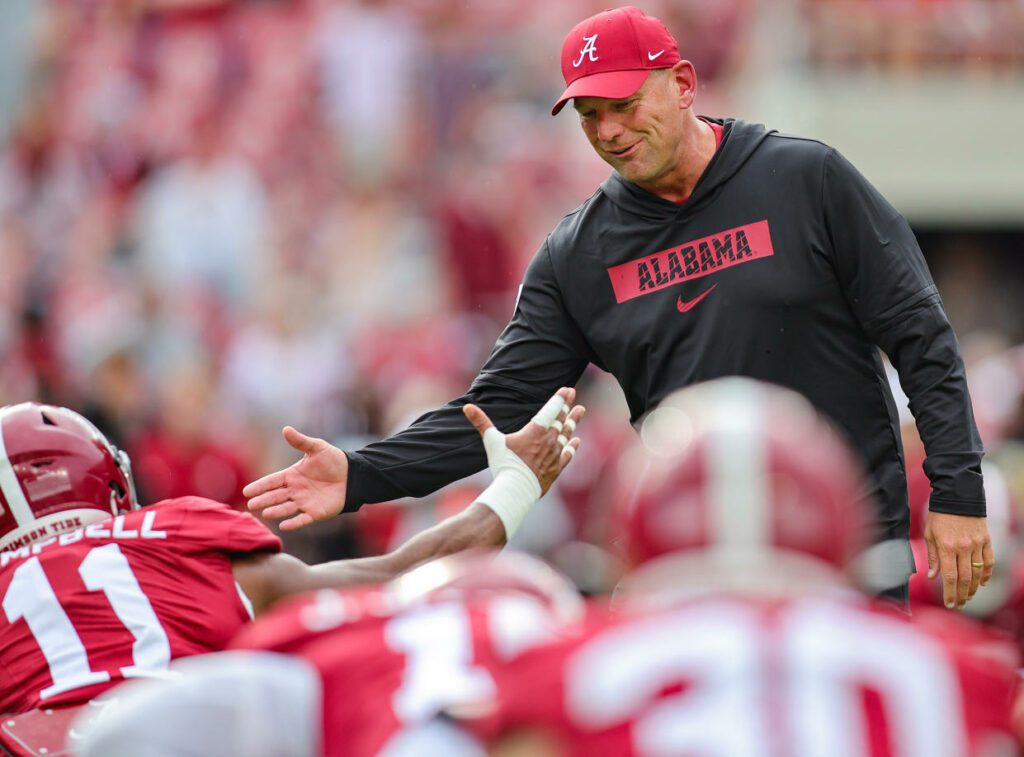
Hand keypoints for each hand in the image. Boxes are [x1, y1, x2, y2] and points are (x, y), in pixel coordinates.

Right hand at [243, 427, 348, 530]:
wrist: (353, 475)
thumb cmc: (334, 461)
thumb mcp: (317, 448)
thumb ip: (301, 441)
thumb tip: (285, 429)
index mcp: (292, 475)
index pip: (272, 481)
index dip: (260, 486)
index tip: (246, 491)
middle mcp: (295, 490)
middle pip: (276, 496)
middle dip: (263, 500)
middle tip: (251, 505)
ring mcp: (304, 502)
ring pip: (286, 508)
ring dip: (276, 511)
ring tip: (265, 513)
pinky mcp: (316, 513)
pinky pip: (303, 519)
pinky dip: (294, 523)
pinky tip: (284, 526)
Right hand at [463, 387, 584, 494]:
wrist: (516, 490)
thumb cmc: (503, 464)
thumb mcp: (491, 441)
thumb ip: (481, 422)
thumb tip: (466, 407)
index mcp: (535, 431)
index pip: (550, 410)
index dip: (559, 399)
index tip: (567, 389)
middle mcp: (548, 441)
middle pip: (561, 420)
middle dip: (567, 406)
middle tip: (574, 394)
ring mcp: (554, 455)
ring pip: (566, 434)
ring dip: (573, 422)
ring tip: (581, 411)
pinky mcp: (555, 469)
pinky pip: (567, 455)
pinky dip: (572, 446)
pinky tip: (577, 441)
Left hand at [924, 512, 993, 608]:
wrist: (958, 496)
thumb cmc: (939, 515)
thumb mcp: (929, 534)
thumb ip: (932, 556)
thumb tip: (932, 576)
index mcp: (946, 547)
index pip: (950, 577)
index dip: (950, 593)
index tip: (950, 604)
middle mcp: (963, 548)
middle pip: (965, 579)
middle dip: (962, 595)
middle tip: (960, 605)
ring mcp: (977, 544)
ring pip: (977, 573)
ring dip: (974, 588)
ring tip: (969, 597)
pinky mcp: (986, 540)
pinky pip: (989, 562)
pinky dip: (987, 574)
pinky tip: (983, 583)